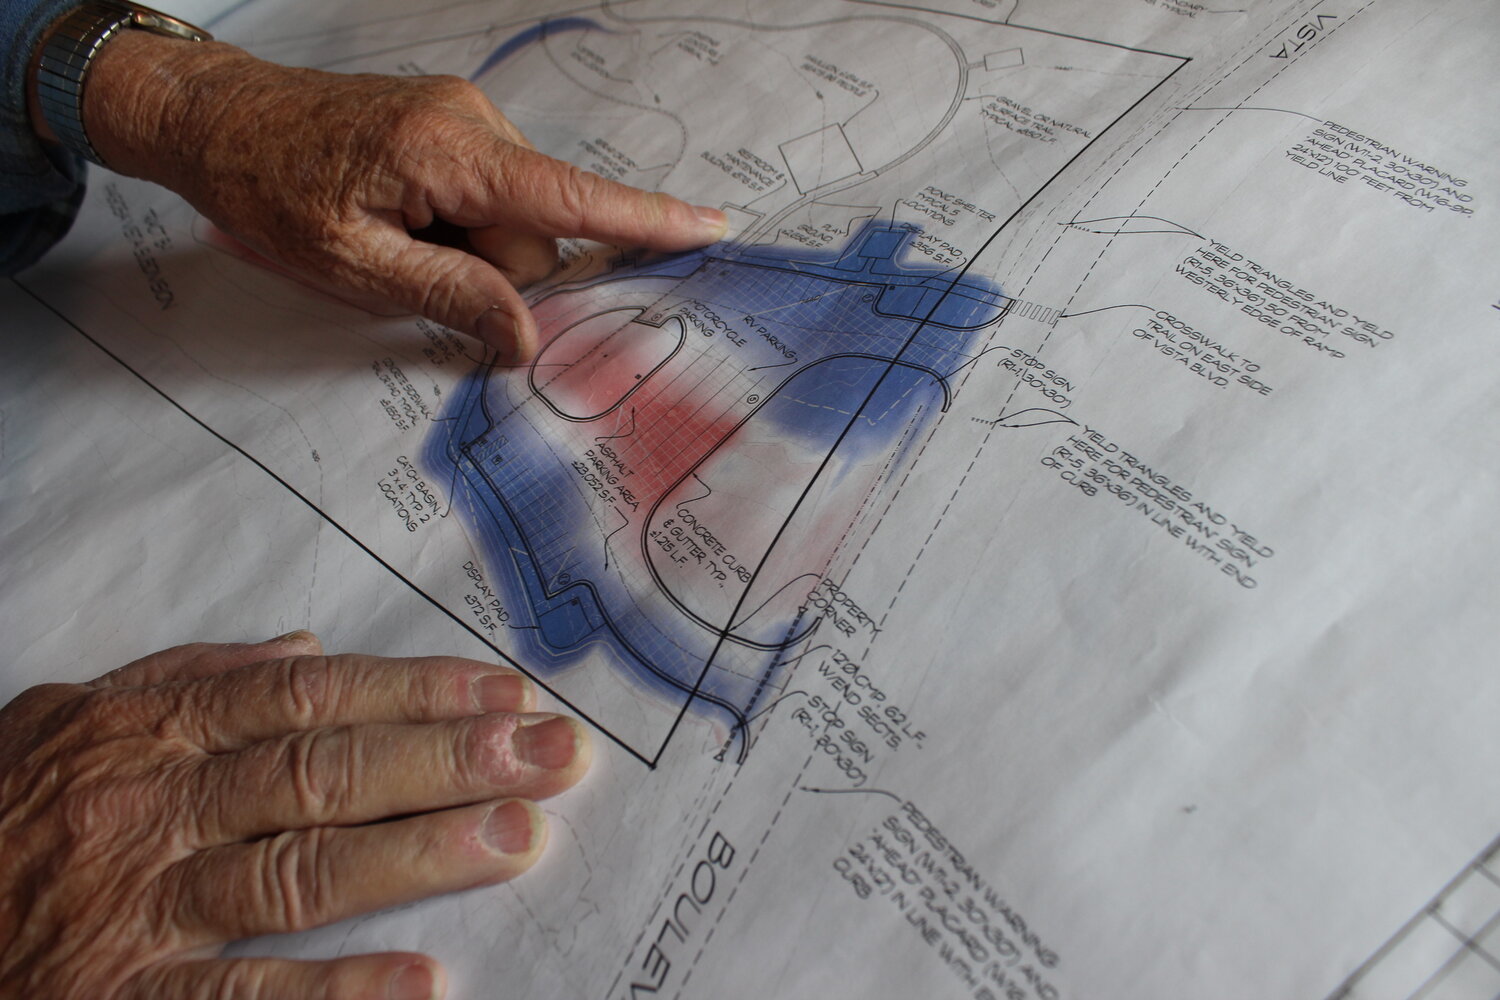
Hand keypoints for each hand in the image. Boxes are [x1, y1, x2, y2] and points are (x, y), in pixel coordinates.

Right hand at [0, 631, 590, 998]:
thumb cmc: (2, 814)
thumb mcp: (70, 720)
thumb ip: (187, 676)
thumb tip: (302, 649)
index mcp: (147, 731)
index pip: (305, 696)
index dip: (414, 691)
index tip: (507, 692)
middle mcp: (150, 808)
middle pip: (322, 772)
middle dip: (448, 759)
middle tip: (554, 755)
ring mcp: (136, 908)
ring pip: (296, 871)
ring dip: (417, 854)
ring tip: (517, 837)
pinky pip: (236, 998)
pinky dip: (333, 992)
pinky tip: (422, 983)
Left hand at [74, 32, 726, 361]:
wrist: (216, 118)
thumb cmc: (270, 186)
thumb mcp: (353, 266)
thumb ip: (451, 297)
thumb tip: (528, 337)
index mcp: (451, 153)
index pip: (568, 199)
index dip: (646, 221)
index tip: (712, 227)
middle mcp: (473, 124)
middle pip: (534, 233)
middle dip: (488, 270)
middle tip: (406, 267)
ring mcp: (465, 121)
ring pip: (512, 222)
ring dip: (465, 251)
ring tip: (389, 238)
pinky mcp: (453, 130)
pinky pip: (489, 199)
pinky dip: (457, 227)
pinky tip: (402, 221)